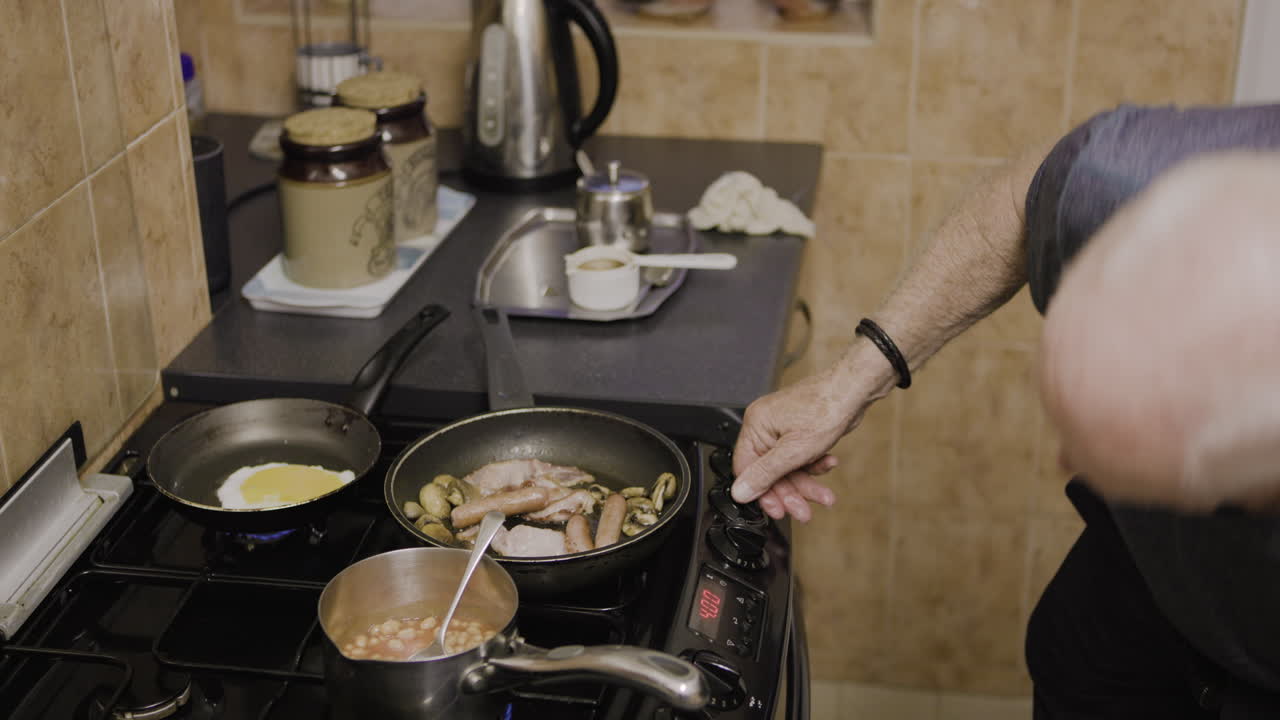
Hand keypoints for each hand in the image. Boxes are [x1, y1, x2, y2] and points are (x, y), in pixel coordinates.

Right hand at [731, 364, 871, 521]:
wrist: (854, 390)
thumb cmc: (826, 408)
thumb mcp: (793, 451)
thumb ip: (765, 474)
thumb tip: (741, 491)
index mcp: (756, 426)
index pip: (746, 469)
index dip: (762, 492)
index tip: (776, 510)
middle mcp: (766, 426)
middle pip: (770, 471)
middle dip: (790, 492)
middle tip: (803, 510)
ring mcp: (784, 428)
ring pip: (788, 467)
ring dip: (806, 483)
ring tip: (823, 496)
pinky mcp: (800, 431)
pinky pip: (800, 457)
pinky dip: (814, 464)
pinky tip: (828, 464)